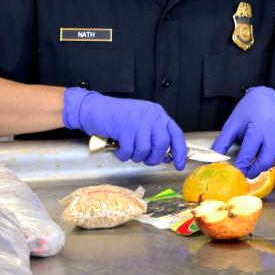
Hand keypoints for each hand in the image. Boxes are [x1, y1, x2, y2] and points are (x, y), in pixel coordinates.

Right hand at [62, 88, 186, 170]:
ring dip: (136, 157)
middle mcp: (150, 115)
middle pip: (162, 144)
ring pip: (145, 150)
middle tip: (145, 160)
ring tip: (128, 151)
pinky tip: (119, 149)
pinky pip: (129, 151)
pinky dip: (123, 155)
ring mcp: (138, 121)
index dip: (180, 151)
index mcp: (157, 113)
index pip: (175, 133)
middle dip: (154, 157)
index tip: (179, 165)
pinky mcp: (124, 128)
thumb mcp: (141, 121)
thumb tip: (166, 156)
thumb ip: (154, 134)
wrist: (95, 108)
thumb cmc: (117, 117)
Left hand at [212, 86, 274, 178]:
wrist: (266, 100)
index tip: (236, 173)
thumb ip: (222, 142)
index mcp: (256, 130)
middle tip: (248, 175)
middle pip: (266, 159)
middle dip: (255, 171)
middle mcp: (272, 135)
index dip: (241, 166)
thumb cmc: (248, 113)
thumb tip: (214, 159)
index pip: (248, 153)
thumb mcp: (232, 124)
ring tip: (269, 178)